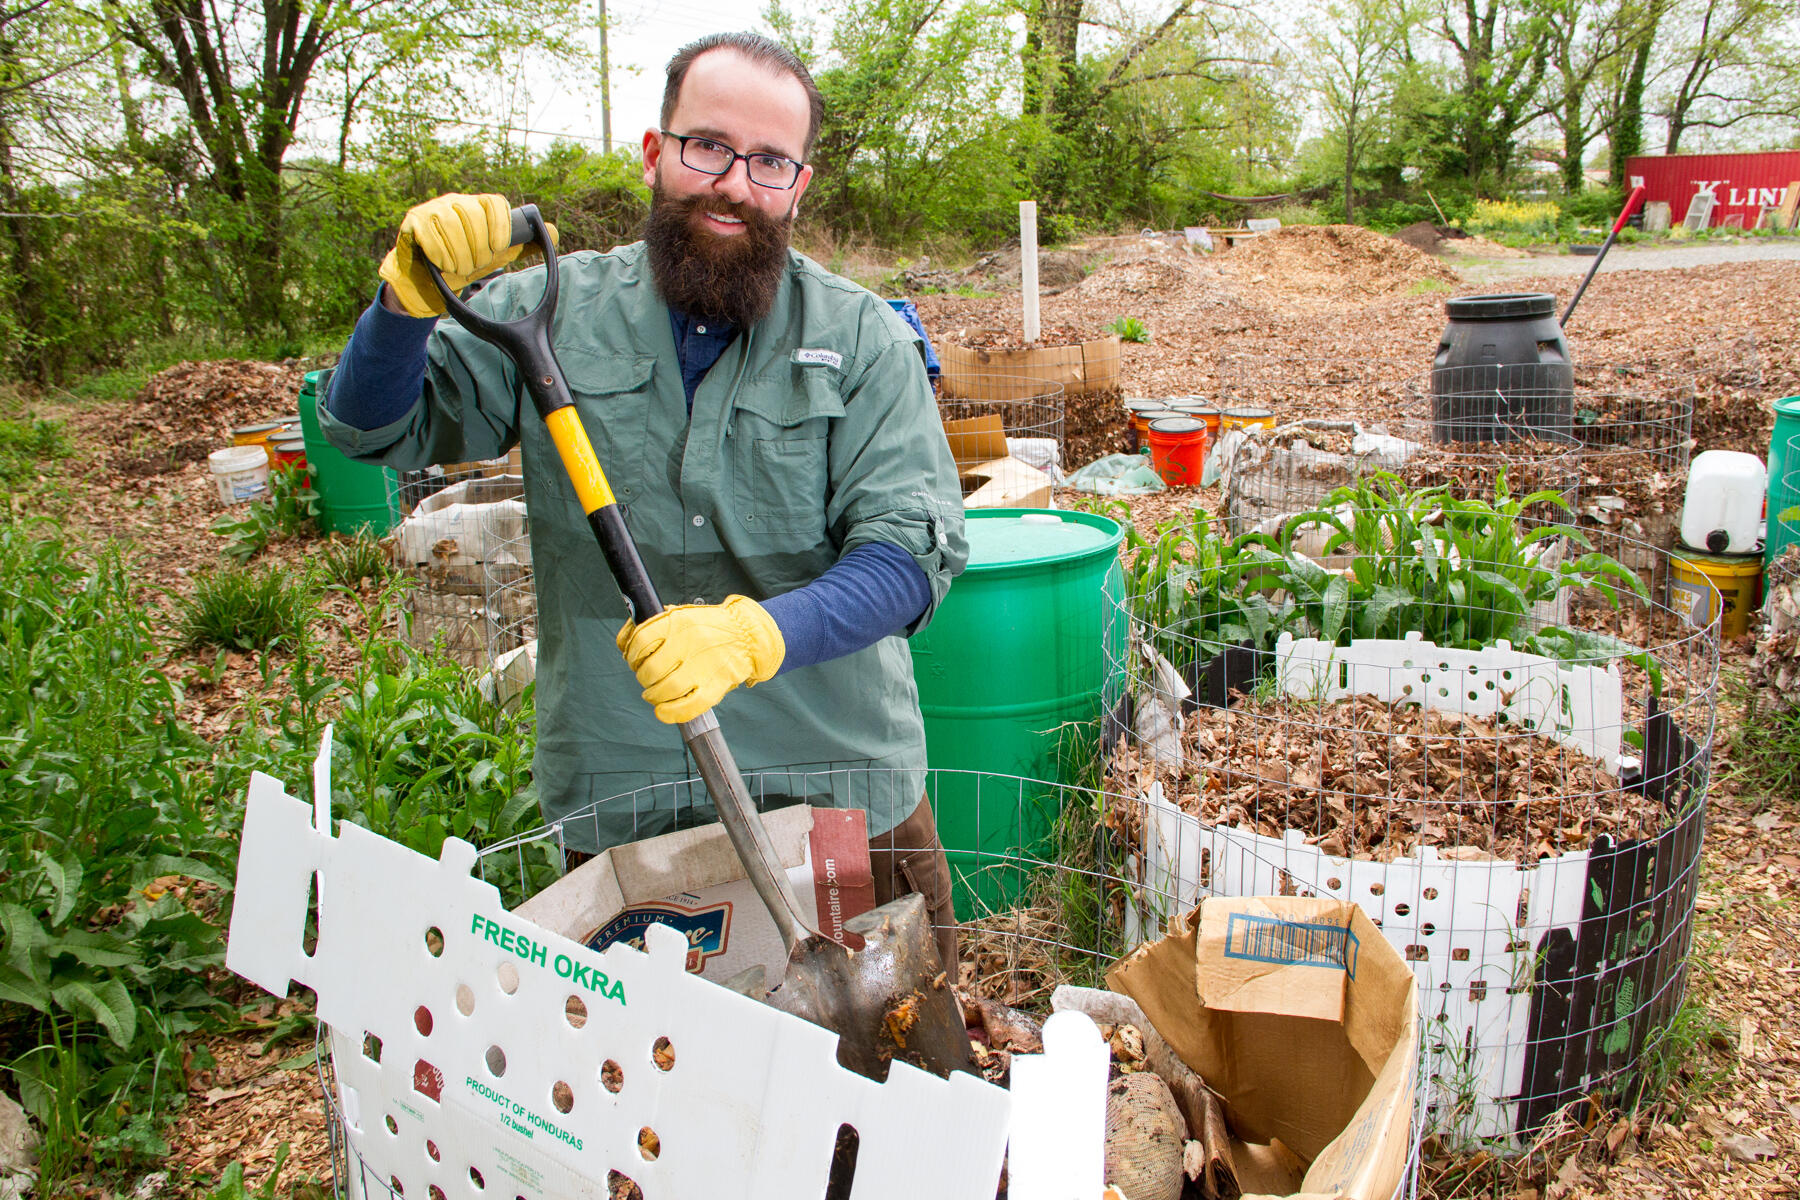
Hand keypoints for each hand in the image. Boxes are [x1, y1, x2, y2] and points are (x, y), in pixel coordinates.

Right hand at [378, 193, 556, 317]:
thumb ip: (521, 244)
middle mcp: (455, 202)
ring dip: (459, 253)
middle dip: (478, 247)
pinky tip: (442, 264)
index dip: (500, 226)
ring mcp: (432, 210)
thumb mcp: (495, 255)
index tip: (500, 248)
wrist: (427, 281)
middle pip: (473, 214)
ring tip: (460, 268)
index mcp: (478, 207)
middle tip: (476, 265)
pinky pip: (429, 233)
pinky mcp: (413, 222)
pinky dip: (440, 253)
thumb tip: (553, 233)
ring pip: (451, 223)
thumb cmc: (464, 262)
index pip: (494, 203)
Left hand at [616, 595, 784, 723]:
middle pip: (650, 668)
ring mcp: (703, 666)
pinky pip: (687, 706)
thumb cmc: (709, 627)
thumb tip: (625, 641)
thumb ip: (653, 625)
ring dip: (653, 696)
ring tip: (654, 694)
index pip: (641, 640)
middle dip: (643, 677)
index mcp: (679, 622)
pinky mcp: (715, 687)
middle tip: (647, 677)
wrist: (749, 636)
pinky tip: (663, 711)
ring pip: (664, 689)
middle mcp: (690, 643)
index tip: (634, 658)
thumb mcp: (682, 615)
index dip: (632, 653)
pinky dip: (670, 713)